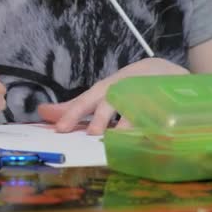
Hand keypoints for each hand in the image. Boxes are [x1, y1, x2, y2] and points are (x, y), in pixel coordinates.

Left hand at [37, 57, 187, 134]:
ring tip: (120, 138)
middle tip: (93, 133)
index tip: (60, 129)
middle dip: (102, 116)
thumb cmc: (127, 86)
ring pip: (136, 109)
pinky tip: (151, 139)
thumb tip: (42, 112)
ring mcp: (147, 96)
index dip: (74, 113)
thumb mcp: (102, 94)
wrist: (169, 72)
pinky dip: (156, 129)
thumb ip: (75, 106)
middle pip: (111, 101)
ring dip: (128, 123)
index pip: (88, 100)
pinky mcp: (167, 105)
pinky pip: (161, 117)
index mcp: (107, 88)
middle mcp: (124, 90)